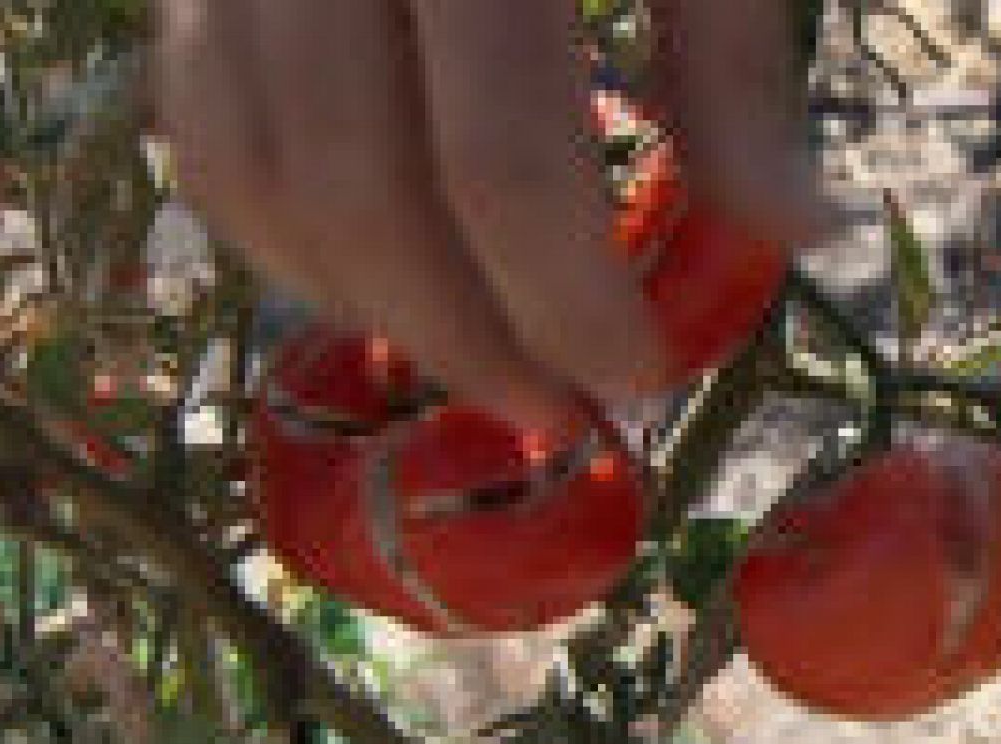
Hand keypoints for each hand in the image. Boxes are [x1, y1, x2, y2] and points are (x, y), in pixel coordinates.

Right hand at [154, 0, 826, 431]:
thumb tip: (802, 239)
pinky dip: (276, 229)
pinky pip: (199, 117)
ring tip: (466, 359)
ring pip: (249, 164)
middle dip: (460, 334)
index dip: (569, 301)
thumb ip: (739, 74)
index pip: (504, 158)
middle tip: (552, 411)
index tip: (639, 380)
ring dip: (357, 302)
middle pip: (357, 185)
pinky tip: (370, 278)